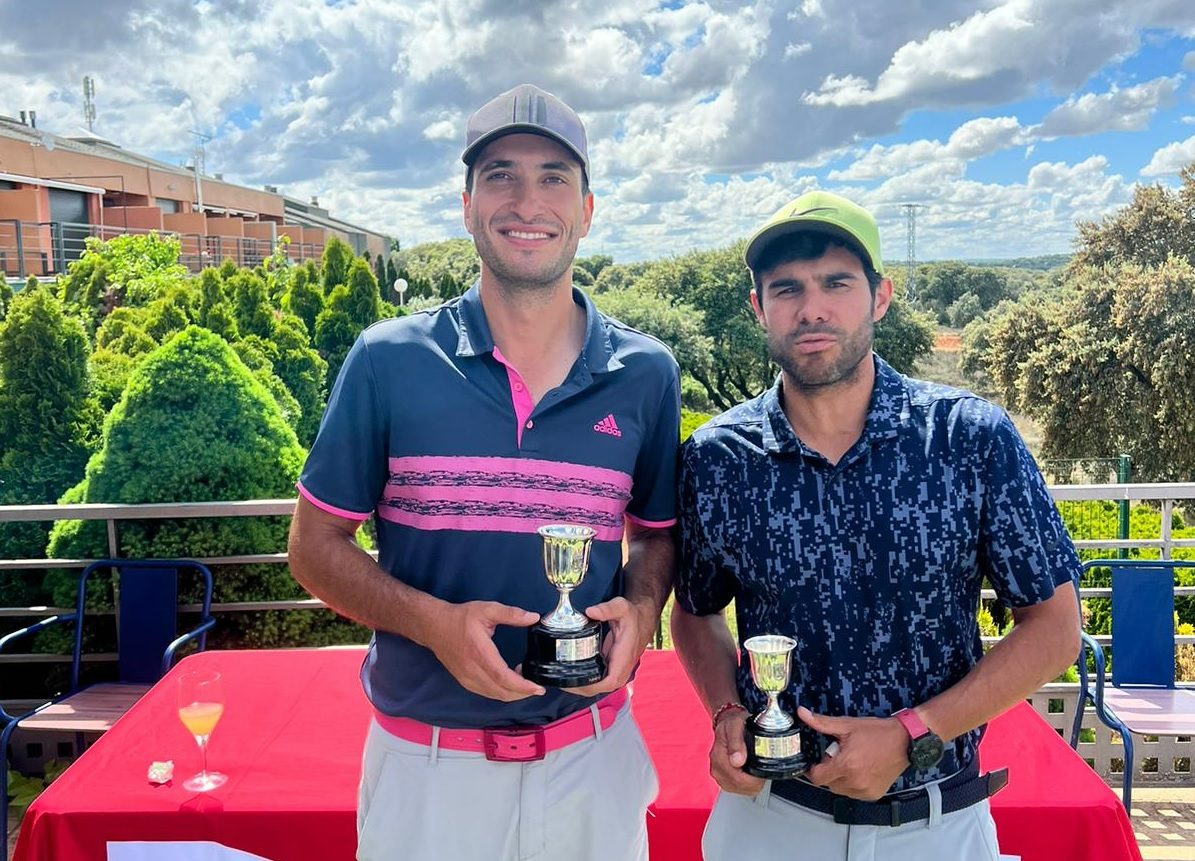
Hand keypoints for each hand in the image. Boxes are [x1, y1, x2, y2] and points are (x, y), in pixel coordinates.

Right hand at [428, 600, 544, 701]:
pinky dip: (500, 692)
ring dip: (512, 694)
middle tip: (536, 686)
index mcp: (480, 653)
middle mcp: (472, 670)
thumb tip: (533, 617)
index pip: (503, 678)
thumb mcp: (487, 610)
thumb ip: (511, 614)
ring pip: (494, 695)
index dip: (523, 686)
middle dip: (522, 693)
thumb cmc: (460, 618)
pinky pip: (486, 693)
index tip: (538, 687)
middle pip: (501, 692)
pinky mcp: (464, 681)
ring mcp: (467, 678)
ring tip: (524, 681)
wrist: (434, 626)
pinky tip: (508, 682)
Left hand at [563, 597, 653, 696]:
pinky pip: (596, 682)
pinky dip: (583, 682)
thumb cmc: (632, 617)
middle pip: (598, 689)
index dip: (589, 686)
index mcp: (623, 659)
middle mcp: (620, 670)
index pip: (608, 682)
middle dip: (578, 688)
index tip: (572, 680)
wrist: (640, 623)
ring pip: (596, 688)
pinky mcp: (610, 671)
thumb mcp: (622, 608)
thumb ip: (607, 609)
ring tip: (561, 678)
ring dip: (579, 687)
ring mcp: (615, 672)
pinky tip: (571, 676)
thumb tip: (590, 612)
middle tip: (559, 678)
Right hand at [710, 708, 764, 795]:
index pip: (737, 779)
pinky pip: (738, 789)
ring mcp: (718, 774)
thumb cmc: (732, 723)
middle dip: (754, 781)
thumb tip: (737, 761)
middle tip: (761, 769)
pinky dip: (746, 784)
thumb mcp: (735, 725)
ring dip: (750, 784)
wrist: (727, 722)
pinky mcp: (723, 778)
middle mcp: (716, 768)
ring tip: (755, 770)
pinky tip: (749, 774)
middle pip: (739, 787)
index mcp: (718, 756)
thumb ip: (736, 742)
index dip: (753, 778)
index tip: (761, 770)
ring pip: (739, 790)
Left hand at [797, 707, 908, 800]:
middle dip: (828, 771)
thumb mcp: (847, 725)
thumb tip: (803, 714)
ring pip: (840, 789)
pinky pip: (854, 793)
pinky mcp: (874, 794)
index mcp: (846, 765)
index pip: (817, 778)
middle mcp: (855, 781)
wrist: (905, 741)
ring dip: (840, 778)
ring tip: (851, 762)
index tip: (813, 764)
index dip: (812, 770)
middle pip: (828, 783)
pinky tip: (860, 770)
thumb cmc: (879, 733)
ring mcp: (865, 790)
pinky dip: (852, 784)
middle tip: (837, 756)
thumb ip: (822, 723)